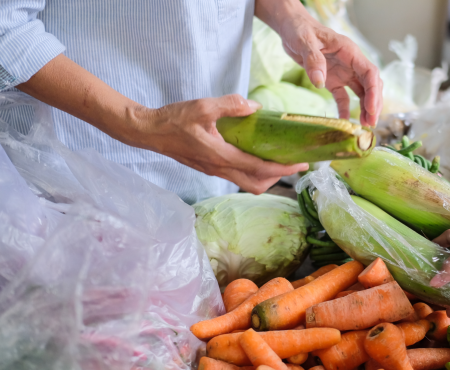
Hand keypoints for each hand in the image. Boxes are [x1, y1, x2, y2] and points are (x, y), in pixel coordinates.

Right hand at [131, 94, 307, 193]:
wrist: (149, 132)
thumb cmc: (173, 119)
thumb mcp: (203, 106)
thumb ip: (230, 105)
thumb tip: (255, 107)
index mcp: (221, 156)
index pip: (259, 168)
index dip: (283, 168)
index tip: (300, 163)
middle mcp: (219, 169)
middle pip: (257, 183)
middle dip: (278, 176)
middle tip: (294, 162)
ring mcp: (214, 171)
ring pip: (246, 182)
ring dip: (265, 175)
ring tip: (278, 159)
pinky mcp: (209, 168)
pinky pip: (237, 176)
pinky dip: (252, 170)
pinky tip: (256, 154)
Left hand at [257, 2, 382, 125]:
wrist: (291, 29)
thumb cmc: (300, 30)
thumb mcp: (305, 42)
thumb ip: (313, 60)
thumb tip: (320, 83)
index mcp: (350, 52)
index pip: (369, 72)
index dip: (373, 91)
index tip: (371, 109)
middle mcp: (351, 63)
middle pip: (370, 84)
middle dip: (373, 103)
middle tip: (371, 123)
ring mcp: (343, 72)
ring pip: (360, 92)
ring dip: (364, 108)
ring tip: (364, 126)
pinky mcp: (333, 80)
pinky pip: (343, 96)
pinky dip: (345, 109)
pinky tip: (345, 122)